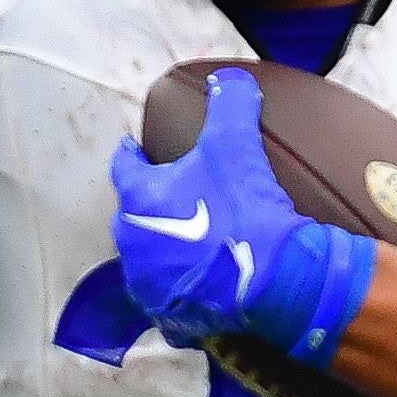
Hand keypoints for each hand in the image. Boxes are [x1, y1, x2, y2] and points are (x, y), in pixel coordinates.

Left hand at [106, 68, 375, 367]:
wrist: (273, 277)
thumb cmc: (245, 208)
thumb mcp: (237, 145)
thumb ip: (231, 105)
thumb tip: (230, 80)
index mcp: (139, 198)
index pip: (124, 167)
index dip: (131, 155)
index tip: (132, 149)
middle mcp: (132, 243)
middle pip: (132, 216)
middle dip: (147, 206)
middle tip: (170, 198)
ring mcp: (148, 284)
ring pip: (145, 260)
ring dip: (159, 250)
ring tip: (183, 241)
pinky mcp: (169, 317)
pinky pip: (166, 301)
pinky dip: (177, 291)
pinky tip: (195, 283)